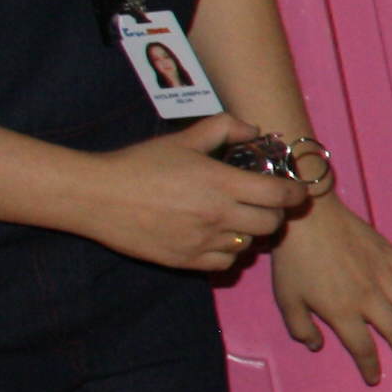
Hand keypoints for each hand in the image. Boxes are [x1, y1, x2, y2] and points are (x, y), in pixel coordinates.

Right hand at [79, 116, 305, 272]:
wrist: (96, 197)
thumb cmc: (139, 164)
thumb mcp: (182, 139)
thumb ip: (223, 128)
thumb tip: (253, 130)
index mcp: (221, 184)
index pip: (280, 195)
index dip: (294, 193)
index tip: (294, 190)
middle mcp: (217, 216)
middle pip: (271, 224)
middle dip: (275, 213)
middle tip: (265, 204)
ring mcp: (202, 242)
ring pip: (249, 245)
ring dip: (250, 233)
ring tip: (237, 219)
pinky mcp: (185, 261)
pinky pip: (225, 262)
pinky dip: (228, 252)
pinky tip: (217, 237)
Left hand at [267, 197, 391, 383]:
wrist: (308, 218)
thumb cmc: (294, 261)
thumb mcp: (286, 299)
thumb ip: (300, 327)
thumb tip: (317, 346)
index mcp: (342, 312)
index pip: (361, 347)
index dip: (370, 366)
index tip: (377, 379)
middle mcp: (369, 299)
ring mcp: (384, 276)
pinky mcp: (391, 257)